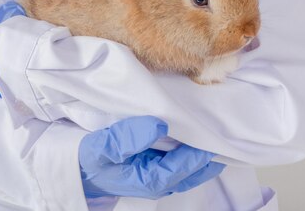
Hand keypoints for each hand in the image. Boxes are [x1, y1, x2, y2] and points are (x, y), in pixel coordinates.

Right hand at [79, 116, 224, 198]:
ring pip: (192, 166)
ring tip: (218, 129)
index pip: (184, 167)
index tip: (213, 133)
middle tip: (227, 130)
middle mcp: (160, 181)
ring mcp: (160, 174)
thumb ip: (127, 138)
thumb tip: (160, 125)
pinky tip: (198, 131)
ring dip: (204, 150)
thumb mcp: (100, 148)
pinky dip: (193, 147)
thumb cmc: (89, 159)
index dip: (200, 152)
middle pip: (195, 169)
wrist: (78, 168)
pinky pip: (183, 158)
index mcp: (149, 180)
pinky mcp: (158, 165)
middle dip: (210, 152)